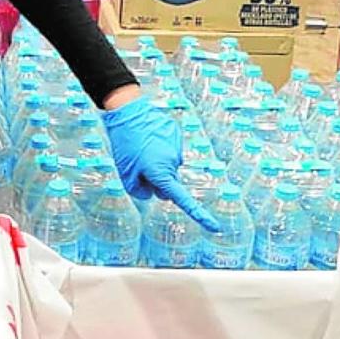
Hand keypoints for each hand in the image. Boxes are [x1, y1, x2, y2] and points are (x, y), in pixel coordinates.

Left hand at [103, 96, 220, 231]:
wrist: (128, 111)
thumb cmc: (124, 143)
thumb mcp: (125, 174)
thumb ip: (139, 191)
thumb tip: (152, 193)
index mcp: (162, 174)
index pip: (182, 200)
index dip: (199, 215)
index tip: (215, 227)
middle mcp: (173, 162)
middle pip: (169, 183)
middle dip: (157, 180)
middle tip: (139, 167)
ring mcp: (176, 147)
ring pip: (168, 165)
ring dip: (157, 161)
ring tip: (140, 146)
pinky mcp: (175, 135)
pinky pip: (169, 149)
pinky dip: (159, 146)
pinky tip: (147, 136)